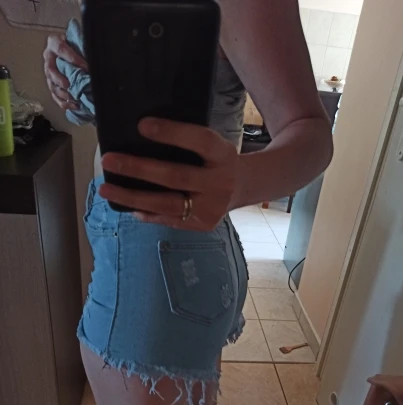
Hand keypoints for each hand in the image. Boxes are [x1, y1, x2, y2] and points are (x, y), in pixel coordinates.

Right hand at [43, 33, 87, 110]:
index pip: (61, 49)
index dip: (73, 58)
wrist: (71, 48)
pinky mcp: (52, 83)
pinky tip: (75, 106)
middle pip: (50, 70)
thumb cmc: (76, 44)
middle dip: (60, 80)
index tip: (86, 67)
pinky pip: (55, 95)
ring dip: (63, 94)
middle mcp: (49, 57)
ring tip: (74, 98)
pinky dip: (64, 103)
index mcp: (54, 42)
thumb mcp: (79, 42)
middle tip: (70, 86)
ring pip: (52, 85)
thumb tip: (96, 61)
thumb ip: (83, 48)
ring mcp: (49, 72)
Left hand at [100, 118, 239, 230]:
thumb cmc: (216, 160)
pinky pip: (169, 219)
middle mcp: (220, 182)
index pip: (200, 141)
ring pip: (167, 204)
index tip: (142, 125)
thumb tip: (138, 137)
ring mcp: (212, 208)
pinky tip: (127, 206)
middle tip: (108, 160)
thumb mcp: (212, 145)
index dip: (172, 133)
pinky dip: (146, 212)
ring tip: (105, 189)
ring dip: (132, 196)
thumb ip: (188, 143)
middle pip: (176, 176)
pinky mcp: (202, 225)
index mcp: (223, 155)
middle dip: (138, 169)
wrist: (242, 187)